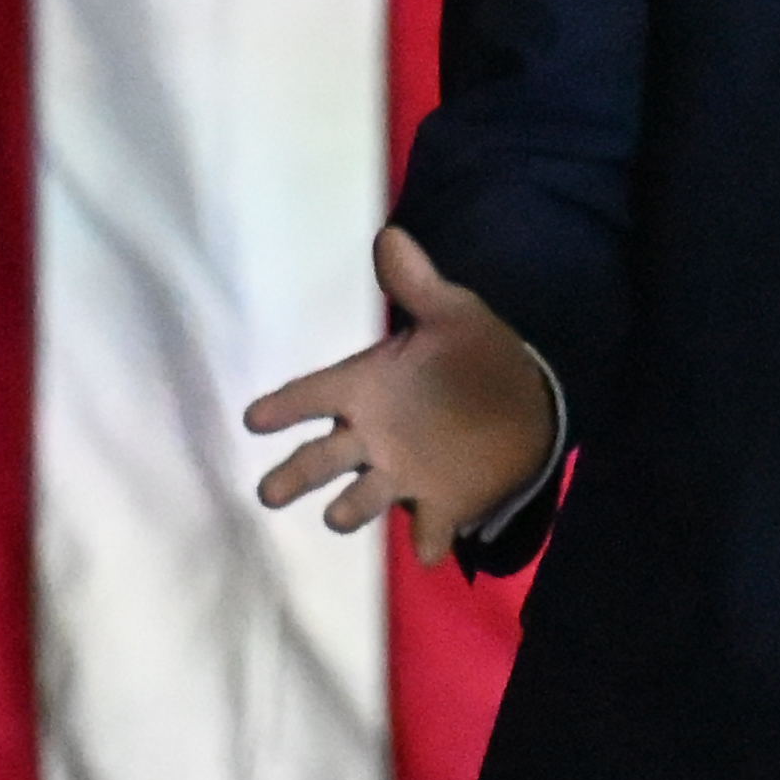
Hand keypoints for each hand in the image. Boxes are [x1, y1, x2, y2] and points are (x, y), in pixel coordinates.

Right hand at [244, 226, 557, 564]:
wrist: (525, 400)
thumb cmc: (474, 354)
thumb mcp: (452, 314)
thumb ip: (417, 284)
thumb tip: (390, 233)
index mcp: (368, 388)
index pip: (313, 396)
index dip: (284, 408)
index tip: (255, 417)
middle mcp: (373, 437)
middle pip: (318, 461)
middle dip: (294, 476)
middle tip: (271, 491)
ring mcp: (403, 474)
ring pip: (359, 501)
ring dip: (350, 509)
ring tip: (340, 513)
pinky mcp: (442, 503)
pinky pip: (428, 530)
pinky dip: (428, 539)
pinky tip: (430, 546)